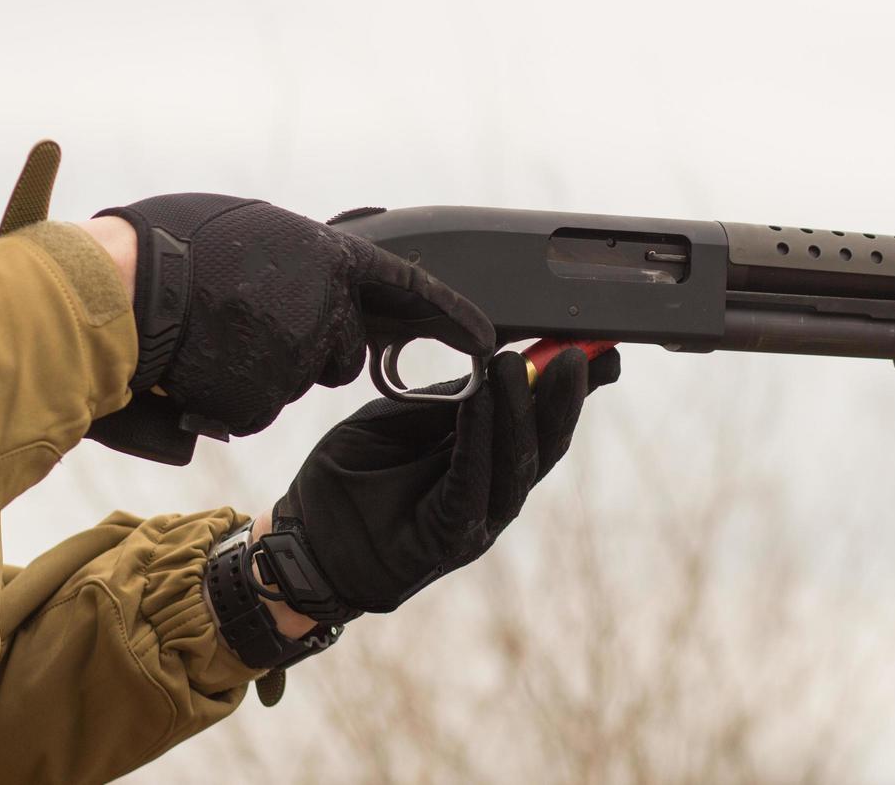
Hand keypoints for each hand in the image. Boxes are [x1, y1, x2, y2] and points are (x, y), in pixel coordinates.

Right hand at [96, 194, 493, 436]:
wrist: (118, 289)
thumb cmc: (172, 244)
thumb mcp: (254, 228)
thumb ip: (302, 254)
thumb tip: (318, 262)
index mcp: (329, 257)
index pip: (412, 288)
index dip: (450, 314)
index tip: (486, 336)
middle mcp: (327, 307)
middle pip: (346, 349)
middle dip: (314, 345)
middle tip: (255, 321)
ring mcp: (299, 355)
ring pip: (300, 375)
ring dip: (268, 366)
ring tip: (215, 334)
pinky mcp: (268, 397)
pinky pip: (258, 405)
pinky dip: (232, 393)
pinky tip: (202, 364)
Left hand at [268, 346, 620, 615]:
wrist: (298, 544)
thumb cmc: (346, 482)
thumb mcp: (395, 424)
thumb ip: (444, 404)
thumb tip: (493, 363)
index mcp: (484, 468)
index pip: (539, 426)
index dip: (569, 391)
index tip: (596, 352)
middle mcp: (492, 497)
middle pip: (544, 445)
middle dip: (564, 396)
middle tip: (577, 350)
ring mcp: (476, 523)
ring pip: (519, 465)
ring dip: (527, 411)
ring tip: (527, 362)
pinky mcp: (448, 539)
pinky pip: (474, 481)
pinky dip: (482, 436)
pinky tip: (485, 396)